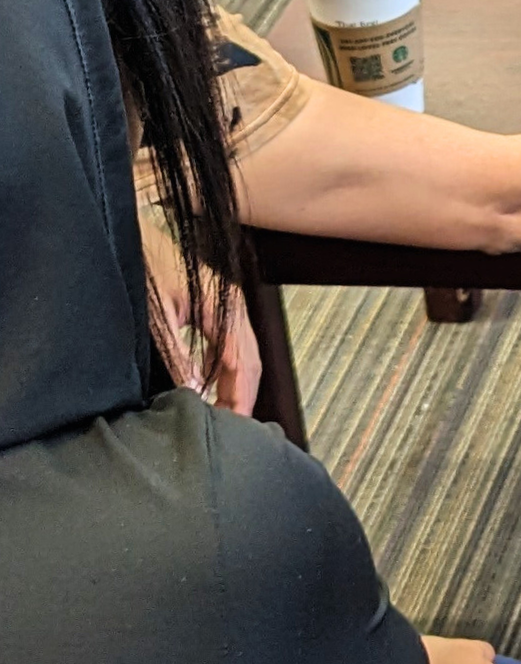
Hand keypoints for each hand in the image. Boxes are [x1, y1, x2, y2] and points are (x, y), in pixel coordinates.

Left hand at [138, 204, 261, 415]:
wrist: (129, 232)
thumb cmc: (143, 263)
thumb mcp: (158, 318)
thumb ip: (179, 358)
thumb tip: (195, 393)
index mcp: (227, 309)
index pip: (246, 366)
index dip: (241, 401)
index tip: (236, 429)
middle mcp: (231, 307)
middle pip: (248, 364)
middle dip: (240, 399)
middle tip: (228, 432)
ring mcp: (222, 307)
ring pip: (238, 356)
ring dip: (230, 387)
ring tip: (219, 416)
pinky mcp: (208, 309)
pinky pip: (225, 347)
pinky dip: (220, 372)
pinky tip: (206, 388)